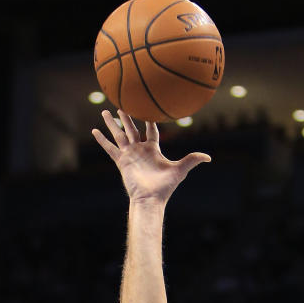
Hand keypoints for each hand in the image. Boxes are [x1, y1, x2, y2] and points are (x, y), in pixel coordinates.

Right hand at [92, 110, 209, 204]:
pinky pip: (110, 148)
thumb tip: (209, 157)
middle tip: (122, 102)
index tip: (147, 106)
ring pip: (119, 134)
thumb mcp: (180, 170)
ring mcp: (129, 155)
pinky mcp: (121, 162)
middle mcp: (140, 149)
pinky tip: (94, 131)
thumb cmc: (165, 187)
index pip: (151, 130)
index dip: (149, 119)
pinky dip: (102, 140)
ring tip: (104, 111)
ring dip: (112, 123)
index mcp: (153, 149)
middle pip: (132, 128)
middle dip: (127, 116)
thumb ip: (192, 160)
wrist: (150, 199)